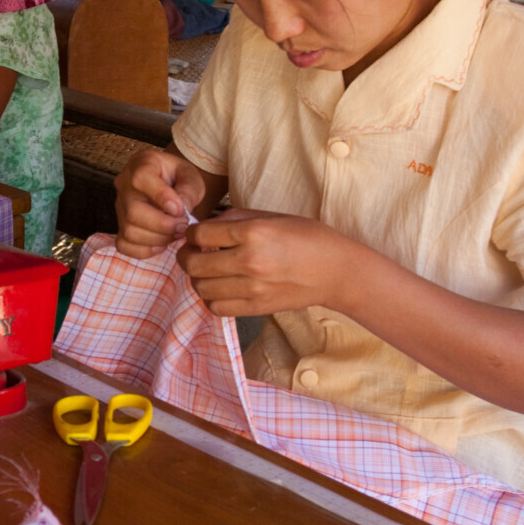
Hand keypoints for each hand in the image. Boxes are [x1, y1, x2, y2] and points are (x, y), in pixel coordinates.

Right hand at [114, 149, 205, 258]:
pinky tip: (161, 243)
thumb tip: (180, 211)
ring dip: (158, 239)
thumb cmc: (180, 178)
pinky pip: (124, 245)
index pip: (140, 178)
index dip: (160, 196)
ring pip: (129, 231)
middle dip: (163, 225)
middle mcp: (124, 184)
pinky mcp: (119, 226)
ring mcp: (119, 206)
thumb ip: (188, 191)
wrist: (172, 185)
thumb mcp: (191, 176)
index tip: (180, 209)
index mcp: (142, 163)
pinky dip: (145, 250)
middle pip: (133, 212)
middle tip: (183, 226)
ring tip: (176, 233)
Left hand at [177, 209, 361, 316]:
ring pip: (201, 288)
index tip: (195, 234)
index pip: (200, 235)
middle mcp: (250, 261)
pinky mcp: (256, 307)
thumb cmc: (307, 238)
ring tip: (207, 271)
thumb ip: (235, 218)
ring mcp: (252, 288)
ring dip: (197, 278)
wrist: (336, 271)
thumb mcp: (272, 216)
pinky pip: (216, 307)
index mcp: (253, 232)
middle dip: (187, 256)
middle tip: (192, 252)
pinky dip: (210, 298)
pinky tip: (219, 288)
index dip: (191, 233)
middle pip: (194, 264)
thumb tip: (204, 226)